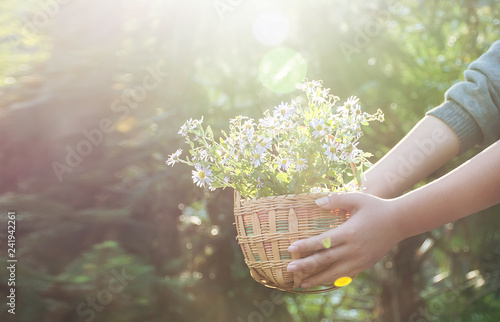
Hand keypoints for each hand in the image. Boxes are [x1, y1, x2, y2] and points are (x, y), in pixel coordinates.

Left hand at [286, 192, 404, 287]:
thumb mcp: (357, 199)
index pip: (322, 242)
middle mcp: (353, 249)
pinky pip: (346, 276)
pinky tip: (322, 282)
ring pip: (334, 272)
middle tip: (289, 269)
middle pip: (325, 260)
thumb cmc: (376, 207)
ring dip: (317, 278)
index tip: (291, 248)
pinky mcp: (365, 265)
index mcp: (349, 233)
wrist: (400, 221)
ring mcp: (360, 260)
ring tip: (302, 283)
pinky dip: (332, 280)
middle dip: (305, 265)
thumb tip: (317, 202)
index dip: (305, 246)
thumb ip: (336, 200)